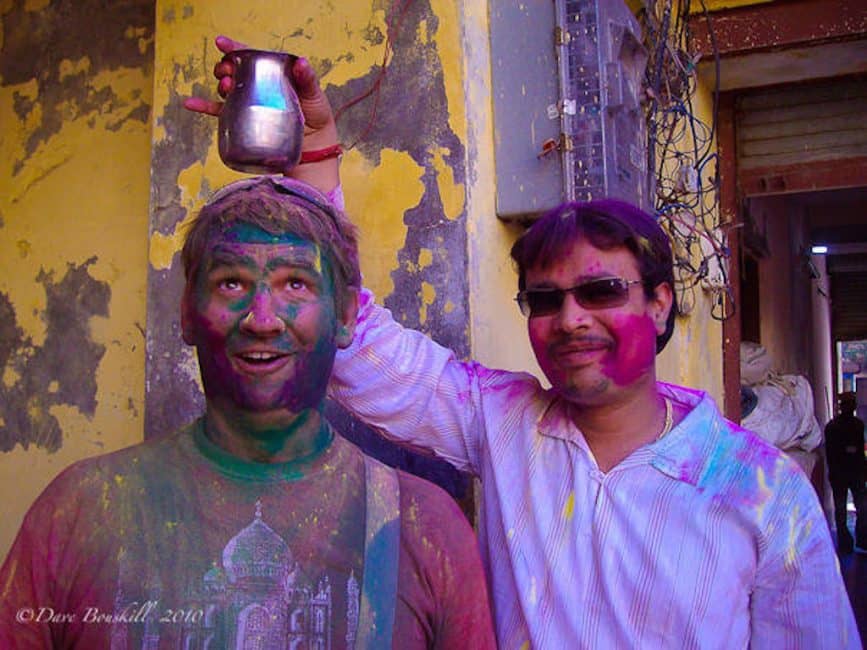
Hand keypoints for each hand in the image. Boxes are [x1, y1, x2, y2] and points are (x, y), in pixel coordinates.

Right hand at [183, 35, 339, 187]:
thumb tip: (301, 62)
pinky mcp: (245, 122)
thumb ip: (308, 80)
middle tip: (227, 72)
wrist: (313, 151)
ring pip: (229, 89)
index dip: (235, 49)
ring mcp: (251, 104)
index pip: (252, 58)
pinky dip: (204, 107)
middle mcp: (260, 87)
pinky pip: (220, 113)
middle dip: (226, 67)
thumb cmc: (317, 119)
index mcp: (274, 76)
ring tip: (225, 86)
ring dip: (221, 84)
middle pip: (236, 71)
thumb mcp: (314, 97)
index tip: (222, 43)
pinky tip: (190, 103)